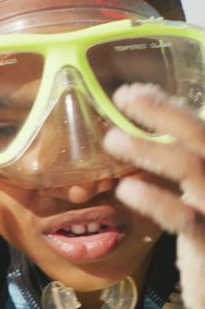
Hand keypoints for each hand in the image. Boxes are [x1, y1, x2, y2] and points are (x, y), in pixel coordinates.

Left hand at [103, 83, 204, 308]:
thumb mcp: (198, 198)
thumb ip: (184, 167)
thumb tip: (145, 137)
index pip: (204, 130)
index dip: (172, 108)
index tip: (134, 92)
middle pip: (204, 137)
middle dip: (166, 112)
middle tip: (125, 96)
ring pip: (192, 169)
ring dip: (150, 150)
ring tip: (112, 139)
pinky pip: (183, 217)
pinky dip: (154, 199)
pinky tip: (127, 189)